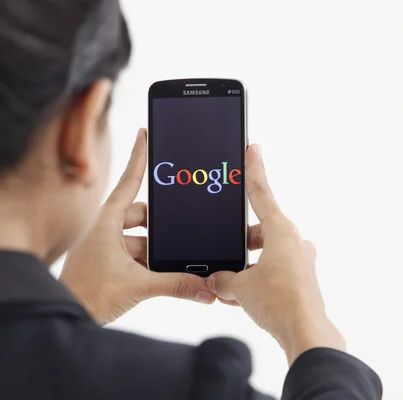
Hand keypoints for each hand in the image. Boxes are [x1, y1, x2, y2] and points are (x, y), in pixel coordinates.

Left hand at [60, 128, 215, 324]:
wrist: (65, 316)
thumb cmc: (87, 294)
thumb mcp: (137, 285)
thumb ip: (175, 284)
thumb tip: (206, 287)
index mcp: (106, 221)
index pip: (128, 181)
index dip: (139, 156)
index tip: (145, 133)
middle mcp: (105, 229)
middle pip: (141, 214)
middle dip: (161, 223)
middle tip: (183, 226)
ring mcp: (106, 246)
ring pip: (141, 237)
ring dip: (158, 248)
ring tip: (178, 259)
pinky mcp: (109, 263)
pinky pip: (135, 254)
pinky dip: (151, 262)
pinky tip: (166, 273)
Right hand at [207, 144, 345, 364]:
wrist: (305, 334)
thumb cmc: (278, 302)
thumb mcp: (238, 286)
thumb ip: (222, 278)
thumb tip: (216, 280)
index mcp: (281, 232)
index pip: (261, 193)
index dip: (254, 170)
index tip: (253, 149)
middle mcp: (293, 243)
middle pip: (259, 230)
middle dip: (238, 242)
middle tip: (221, 254)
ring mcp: (299, 261)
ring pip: (264, 253)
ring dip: (245, 265)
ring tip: (227, 283)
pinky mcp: (300, 280)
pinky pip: (271, 271)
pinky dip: (255, 279)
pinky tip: (239, 296)